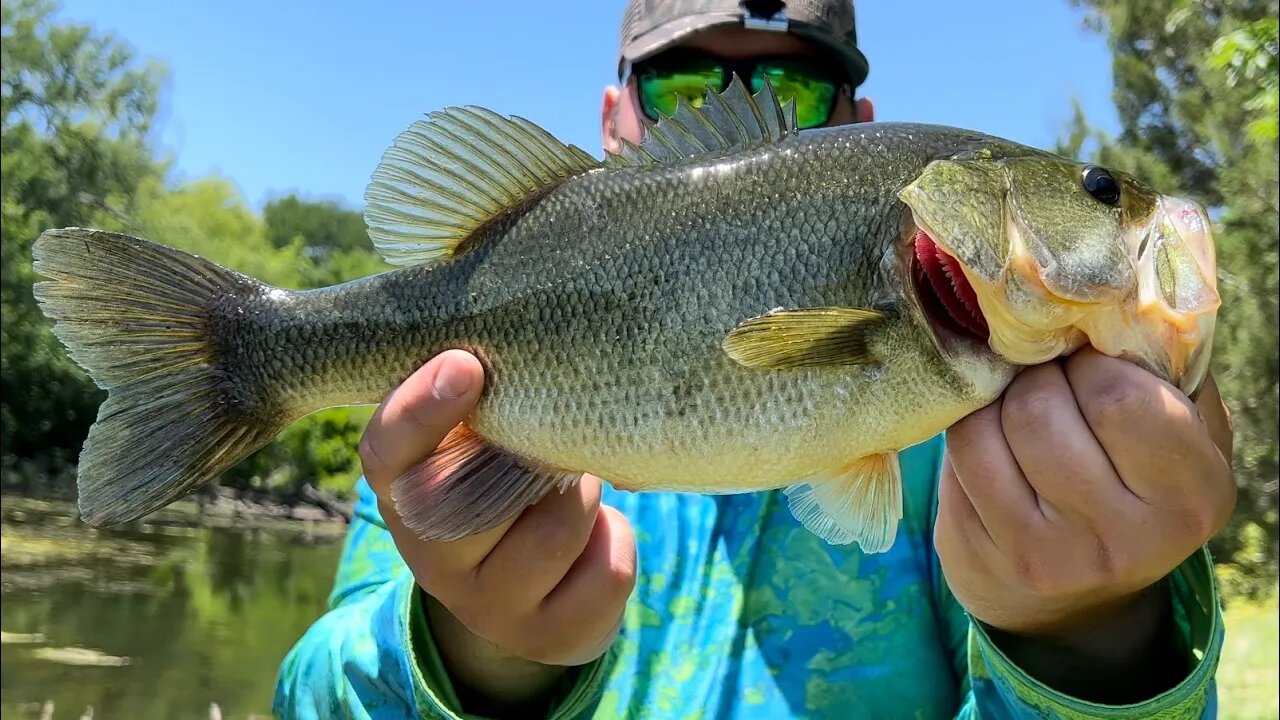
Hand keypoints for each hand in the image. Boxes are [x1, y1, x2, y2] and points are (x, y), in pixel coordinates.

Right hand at [358, 350, 636, 714]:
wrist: (531, 593)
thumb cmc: (504, 480)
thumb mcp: (478, 439)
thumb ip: (482, 395)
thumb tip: (518, 320)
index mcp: (404, 493)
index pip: (387, 454)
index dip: (420, 410)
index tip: (465, 363)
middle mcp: (434, 560)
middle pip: (476, 499)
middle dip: (532, 456)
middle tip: (556, 434)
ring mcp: (491, 608)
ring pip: (554, 531)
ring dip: (583, 492)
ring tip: (576, 482)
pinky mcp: (552, 638)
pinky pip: (607, 570)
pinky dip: (616, 538)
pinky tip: (597, 533)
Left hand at [934, 347, 1234, 699]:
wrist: (1075, 595)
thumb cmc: (1132, 477)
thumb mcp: (1180, 430)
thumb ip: (1164, 366)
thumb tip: (1118, 292)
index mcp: (1192, 493)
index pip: (1121, 397)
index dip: (1092, 362)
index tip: (1089, 363)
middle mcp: (1127, 536)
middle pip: (1042, 409)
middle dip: (1036, 375)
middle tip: (1046, 377)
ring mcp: (1052, 554)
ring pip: (989, 427)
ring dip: (995, 399)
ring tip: (1018, 403)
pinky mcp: (989, 554)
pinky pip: (959, 455)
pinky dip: (968, 428)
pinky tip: (991, 437)